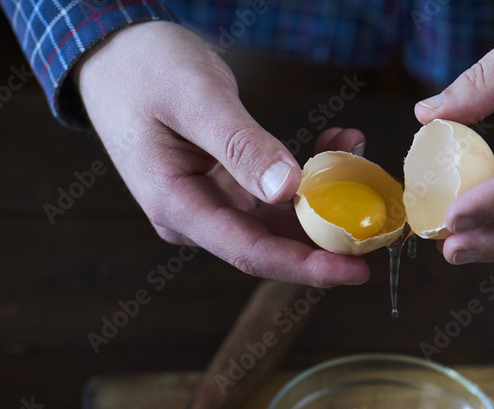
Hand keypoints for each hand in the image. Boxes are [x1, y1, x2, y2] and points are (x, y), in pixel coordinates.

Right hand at [75, 22, 368, 286]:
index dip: (306, 267)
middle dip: (327, 236)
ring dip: (322, 195)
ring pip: (278, 218)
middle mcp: (193, 216)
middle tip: (380, 221)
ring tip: (357, 157)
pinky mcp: (223, 186)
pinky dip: (307, 173)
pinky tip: (336, 143)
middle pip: (270, 245)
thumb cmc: (144, 68)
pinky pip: (274, 193)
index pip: (249, 252)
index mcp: (176, 206)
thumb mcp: (196, 98)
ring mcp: (209, 203)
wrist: (114, 52)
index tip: (356, 271)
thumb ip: (241, 146)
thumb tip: (289, 191)